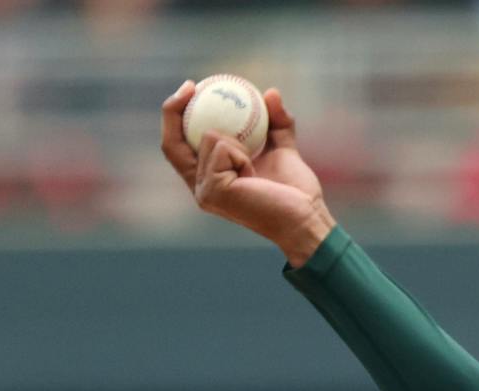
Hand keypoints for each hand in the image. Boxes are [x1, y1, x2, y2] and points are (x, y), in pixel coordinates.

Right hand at [160, 81, 333, 265]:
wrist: (307, 217)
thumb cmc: (296, 192)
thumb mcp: (283, 149)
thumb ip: (276, 122)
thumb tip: (270, 93)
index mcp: (209, 179)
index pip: (179, 145)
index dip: (176, 114)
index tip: (192, 87)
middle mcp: (199, 188)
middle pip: (170, 143)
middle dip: (172, 109)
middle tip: (191, 85)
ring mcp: (204, 192)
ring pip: (208, 137)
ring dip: (238, 142)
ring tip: (254, 166)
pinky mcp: (214, 190)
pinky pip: (222, 147)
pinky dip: (242, 152)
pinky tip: (253, 172)